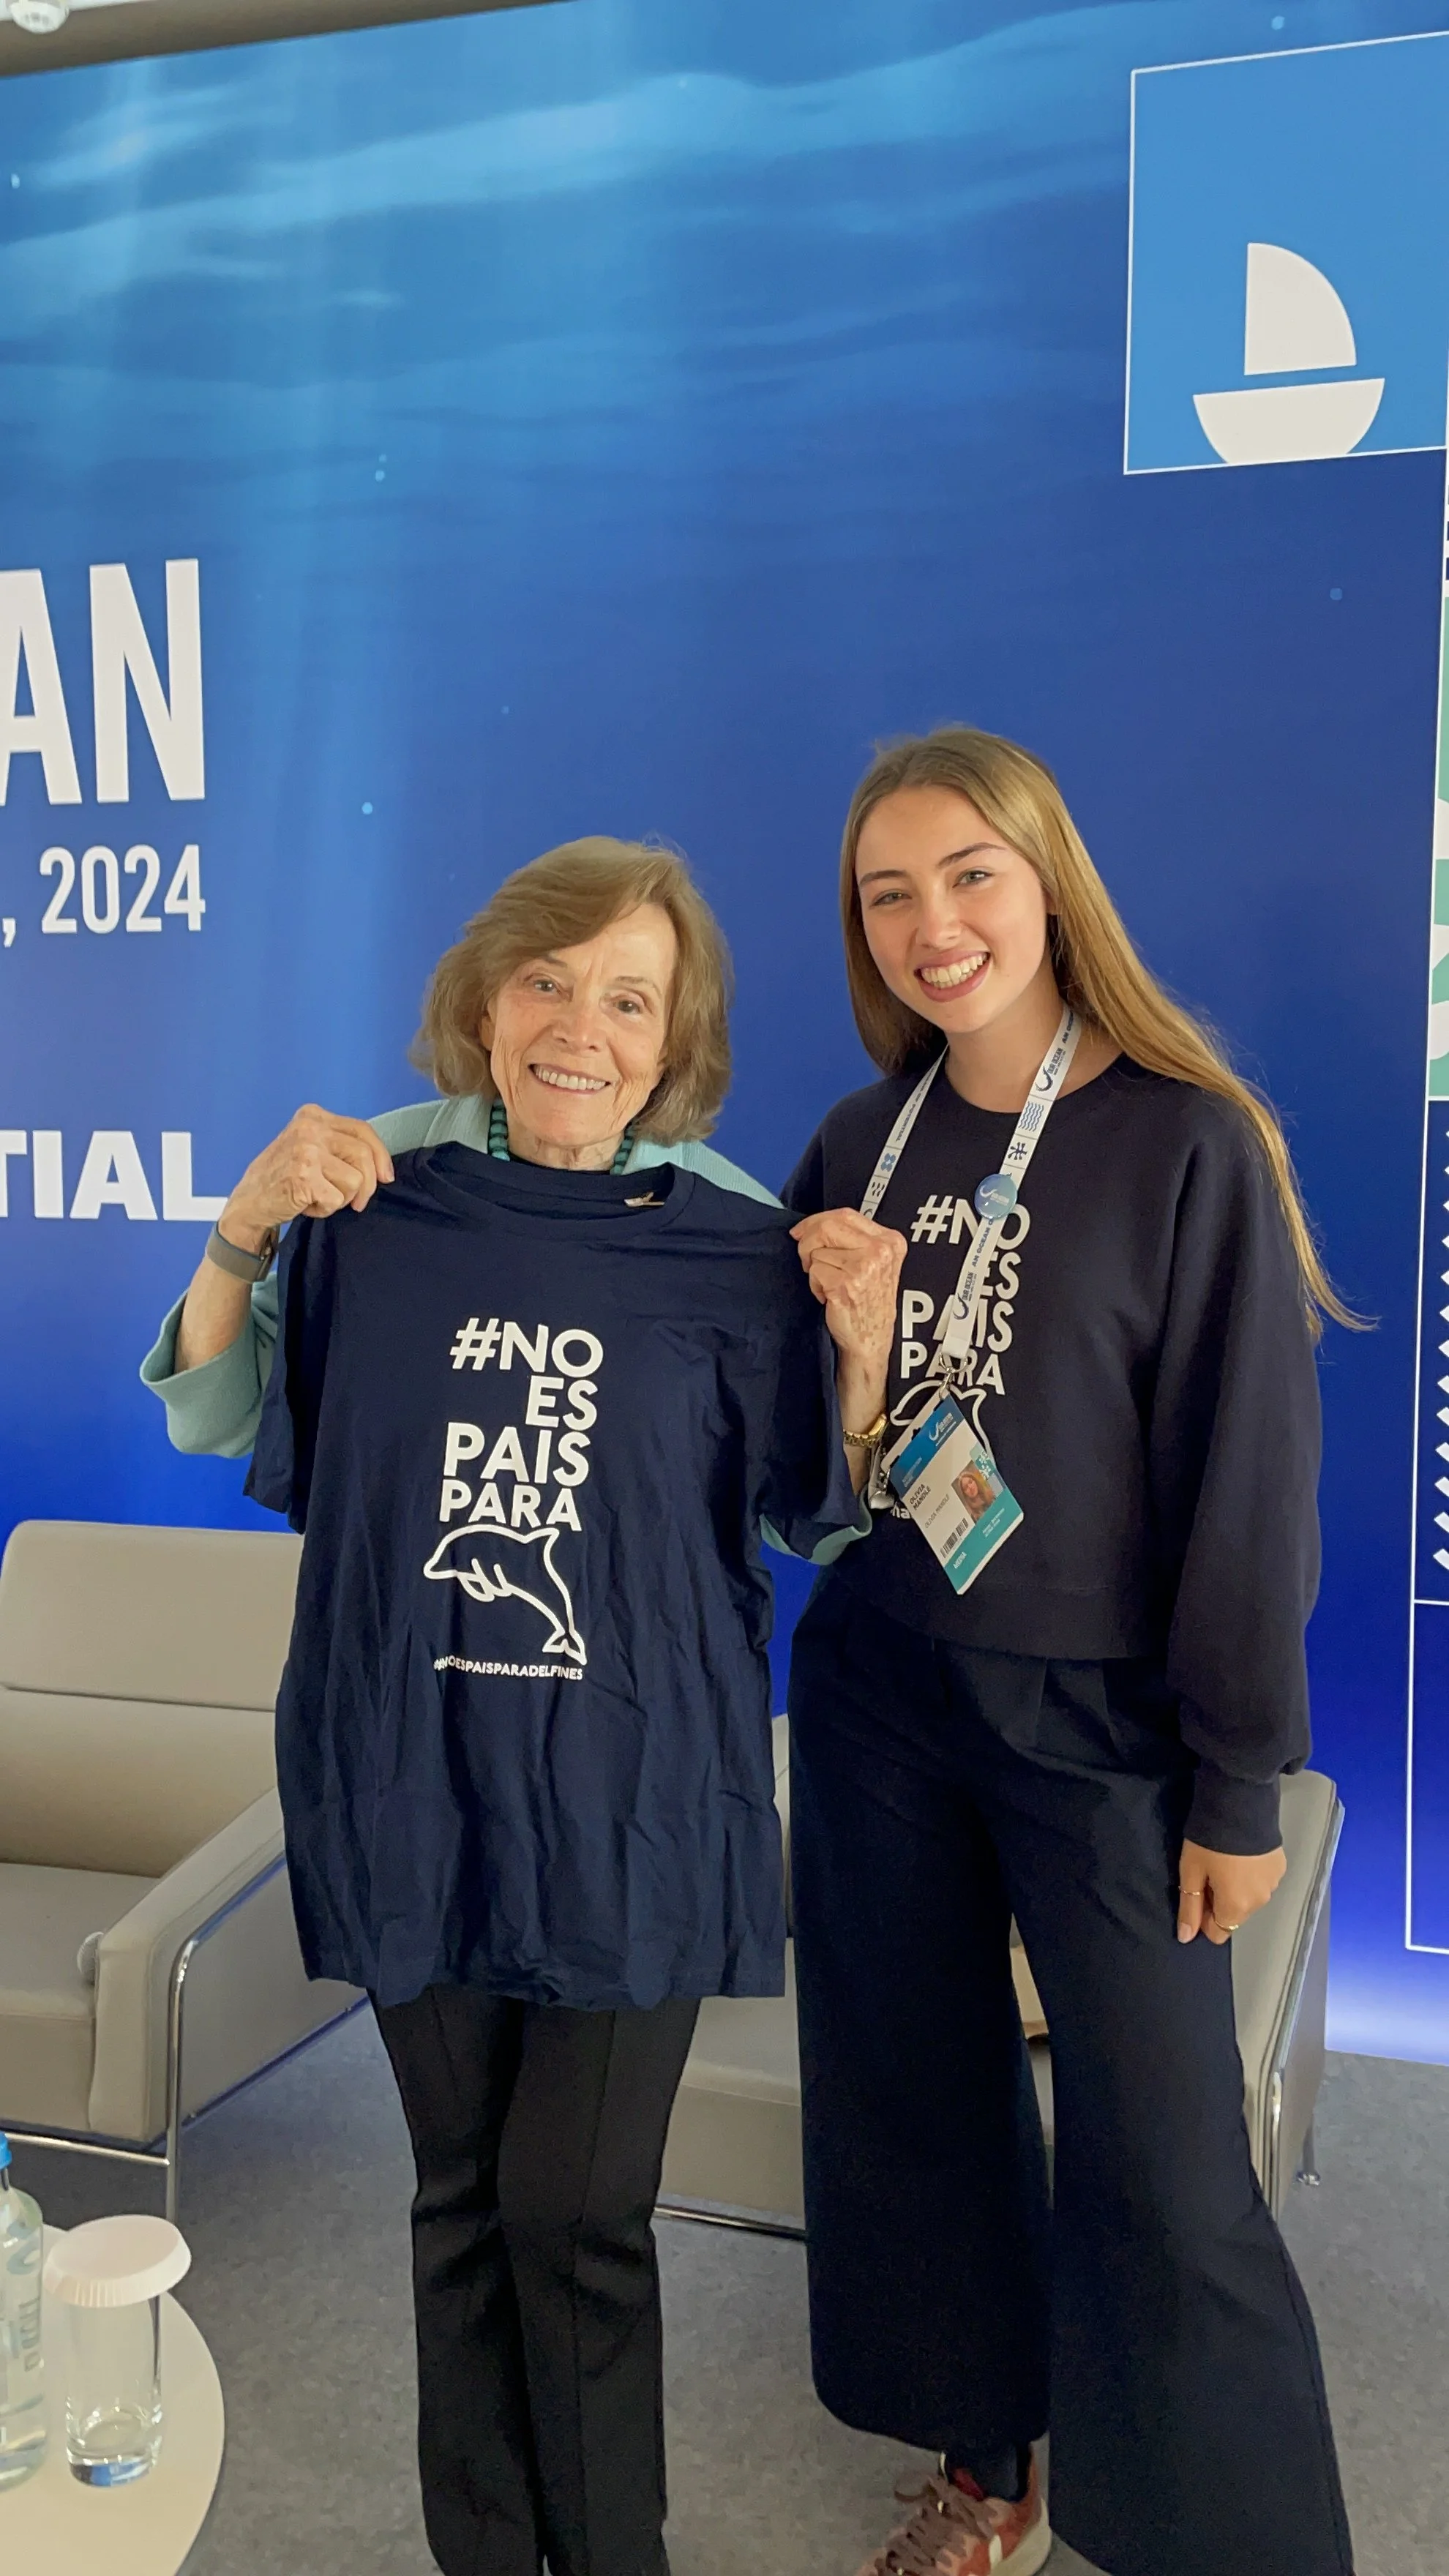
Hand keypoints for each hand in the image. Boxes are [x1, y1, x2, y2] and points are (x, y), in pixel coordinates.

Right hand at [220, 1105, 394, 1246]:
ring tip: (316, 1196)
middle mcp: (309, 1128)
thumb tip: (382, 1168)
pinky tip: (306, 1204)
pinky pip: (337, 1199)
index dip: (380, 1156)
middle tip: (355, 1202)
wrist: (248, 1202)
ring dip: (340, 1198)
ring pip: (355, 1180)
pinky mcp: (303, 1176)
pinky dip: (325, 1209)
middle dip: (367, 1185)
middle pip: (364, 1155)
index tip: (385, 1177)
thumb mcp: (309, 1148)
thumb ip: (340, 1147)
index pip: (363, 1130)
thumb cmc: (282, 1178)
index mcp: (312, 1116)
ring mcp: (306, 1150)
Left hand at [789, 1207, 906, 1371]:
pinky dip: (815, 1286)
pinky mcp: (846, 1285)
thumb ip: (853, 1239)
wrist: (872, 1340)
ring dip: (815, 1270)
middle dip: (808, 1242)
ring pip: (817, 1251)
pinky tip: (829, 1297)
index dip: (816, 1220)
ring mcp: (864, 1268)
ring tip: (831, 1285)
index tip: (801, 1231)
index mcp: (890, 1241)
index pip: (845, 1214)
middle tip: (810, 1261)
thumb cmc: (869, 1301)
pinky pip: (814, 1272)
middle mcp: (880, 1251)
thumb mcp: (875, 1262)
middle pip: (827, 1226)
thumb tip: (810, 1225)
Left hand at [1177, 1839, 1285, 1944]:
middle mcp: (1260, 1902)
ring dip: (1236, 1889)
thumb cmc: (1208, 1841)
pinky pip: (1261, 1882)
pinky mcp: (1281, 1867)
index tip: (1197, 1893)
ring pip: (1249, 1899)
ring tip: (1225, 1861)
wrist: (1240, 1803)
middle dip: (1219, 1902)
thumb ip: (1190, 1907)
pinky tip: (1241, 1854)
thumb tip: (1186, 1938)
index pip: (1218, 1933)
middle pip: (1234, 1915)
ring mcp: (1274, 1884)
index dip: (1203, 1918)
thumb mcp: (1191, 1871)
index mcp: (1237, 1907)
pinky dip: (1250, 1875)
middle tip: (1208, 1872)